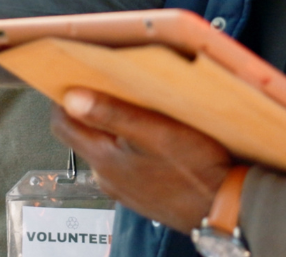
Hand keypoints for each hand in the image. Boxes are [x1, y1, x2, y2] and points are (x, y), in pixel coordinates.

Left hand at [51, 88, 234, 232]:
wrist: (224, 209)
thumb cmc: (195, 169)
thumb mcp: (155, 132)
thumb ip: (111, 114)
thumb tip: (71, 98)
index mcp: (103, 159)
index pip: (61, 124)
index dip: (63, 98)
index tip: (75, 77)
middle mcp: (106, 176)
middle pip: (82, 134)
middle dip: (91, 109)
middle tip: (111, 86)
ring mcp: (123, 187)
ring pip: (105, 148)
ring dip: (114, 128)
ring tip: (138, 110)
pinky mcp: (140, 193)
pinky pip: (125, 163)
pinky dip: (131, 146)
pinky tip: (154, 139)